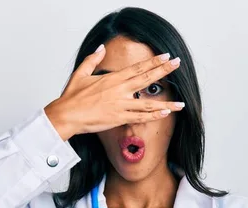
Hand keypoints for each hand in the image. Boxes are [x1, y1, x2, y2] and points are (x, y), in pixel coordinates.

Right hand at [44, 44, 183, 140]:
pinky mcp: (119, 118)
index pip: (138, 68)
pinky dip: (153, 116)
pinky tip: (164, 114)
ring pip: (148, 103)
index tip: (166, 57)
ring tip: (181, 104)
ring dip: (166, 104)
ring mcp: (121, 105)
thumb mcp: (81, 73)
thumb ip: (93, 60)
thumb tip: (101, 49)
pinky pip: (140, 118)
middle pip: (146, 79)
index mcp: (113, 78)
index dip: (153, 62)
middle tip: (177, 64)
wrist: (66, 115)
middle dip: (163, 71)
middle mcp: (120, 90)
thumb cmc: (72, 97)